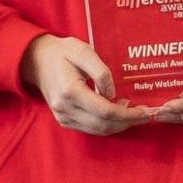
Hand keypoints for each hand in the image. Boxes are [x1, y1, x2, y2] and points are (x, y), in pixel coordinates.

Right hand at [24, 34, 152, 136]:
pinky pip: (90, 129)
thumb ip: (101, 72)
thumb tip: (113, 94)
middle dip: (127, 122)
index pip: (105, 111)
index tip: (145, 111)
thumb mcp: (83, 51)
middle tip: (145, 115)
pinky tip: (117, 114)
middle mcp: (65, 109)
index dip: (128, 114)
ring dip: (119, 125)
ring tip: (133, 114)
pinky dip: (107, 125)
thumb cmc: (62, 53)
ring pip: (98, 131)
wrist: (37, 61)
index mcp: (71, 91)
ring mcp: (63, 117)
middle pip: (104, 125)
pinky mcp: (64, 120)